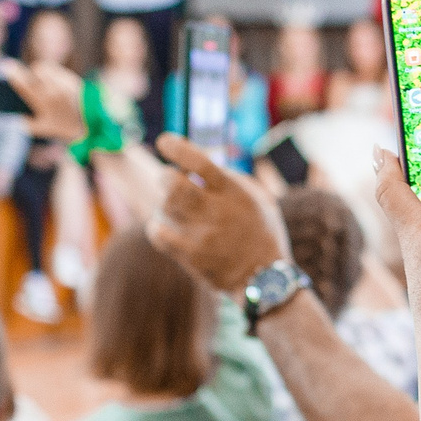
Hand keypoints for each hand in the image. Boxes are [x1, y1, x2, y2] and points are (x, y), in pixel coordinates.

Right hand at [5, 62, 82, 141]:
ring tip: (34, 77)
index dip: (14, 75)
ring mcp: (62, 85)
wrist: (91, 123)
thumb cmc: (64, 126)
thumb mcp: (44, 128)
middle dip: (20, 71)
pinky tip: (46, 76)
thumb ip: (27, 124)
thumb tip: (13, 116)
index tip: (6, 66)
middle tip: (11, 67)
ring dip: (36, 72)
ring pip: (43, 69)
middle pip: (32, 75)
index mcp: (44, 105)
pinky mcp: (70, 79)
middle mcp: (52, 93)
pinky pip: (54, 69)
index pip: (25, 86)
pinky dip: (48, 71)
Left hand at [151, 135, 287, 295]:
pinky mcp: (190, 255)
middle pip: (173, 184)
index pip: (200, 162)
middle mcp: (216, 211)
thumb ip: (228, 176)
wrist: (264, 278)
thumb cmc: (260, 231)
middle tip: (170, 179)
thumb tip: (194, 161)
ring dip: (165, 202)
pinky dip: (157, 225)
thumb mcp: (257, 197)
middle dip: (166, 176)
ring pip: (164, 206)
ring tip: (177, 208)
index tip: (165, 141)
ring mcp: (201, 235)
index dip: (177, 147)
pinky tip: (167, 226)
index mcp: (234, 192)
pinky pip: (157, 232)